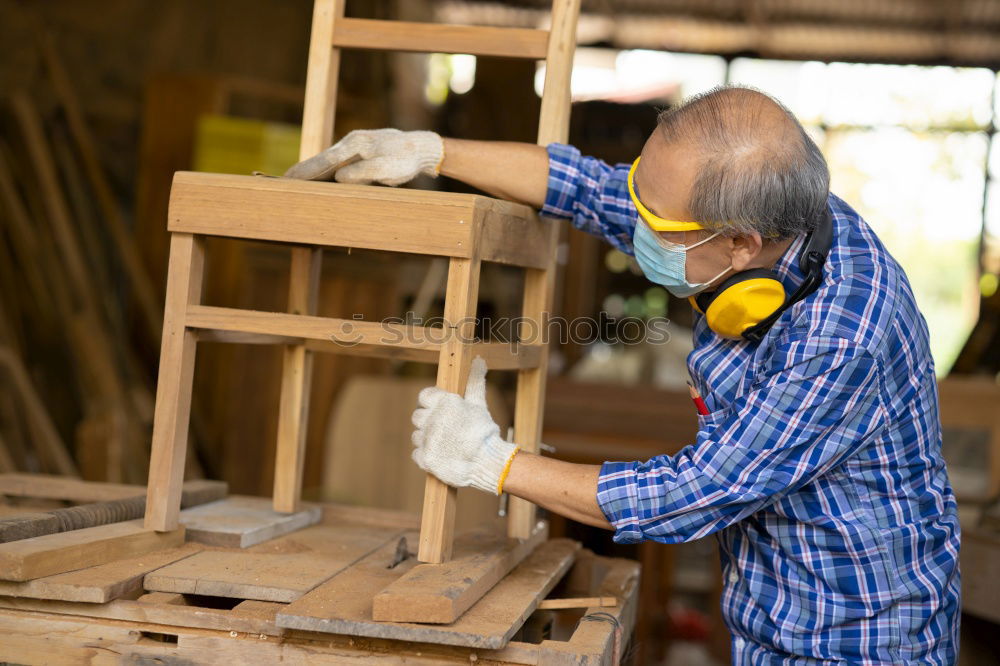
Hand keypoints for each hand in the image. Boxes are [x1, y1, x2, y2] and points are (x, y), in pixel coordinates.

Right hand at [283, 128, 443, 184]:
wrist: (421, 148)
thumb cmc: (405, 160)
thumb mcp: (386, 169)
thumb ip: (363, 173)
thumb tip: (339, 178)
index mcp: (355, 145)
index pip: (324, 160)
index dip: (306, 171)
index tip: (289, 179)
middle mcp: (351, 142)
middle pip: (322, 159)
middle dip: (303, 170)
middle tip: (283, 180)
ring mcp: (355, 146)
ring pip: (329, 161)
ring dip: (313, 171)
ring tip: (295, 181)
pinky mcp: (360, 152)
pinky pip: (338, 162)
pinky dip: (326, 170)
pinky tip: (319, 178)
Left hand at [410, 358, 517, 494]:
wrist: (487, 461)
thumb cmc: (484, 431)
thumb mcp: (479, 403)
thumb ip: (475, 381)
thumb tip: (479, 360)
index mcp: (442, 403)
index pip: (424, 396)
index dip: (431, 402)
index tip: (442, 410)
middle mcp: (431, 419)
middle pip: (417, 416)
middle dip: (429, 421)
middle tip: (445, 429)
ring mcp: (426, 439)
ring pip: (417, 435)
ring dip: (427, 438)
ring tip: (446, 444)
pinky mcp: (424, 458)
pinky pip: (417, 453)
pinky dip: (426, 454)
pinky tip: (441, 455)